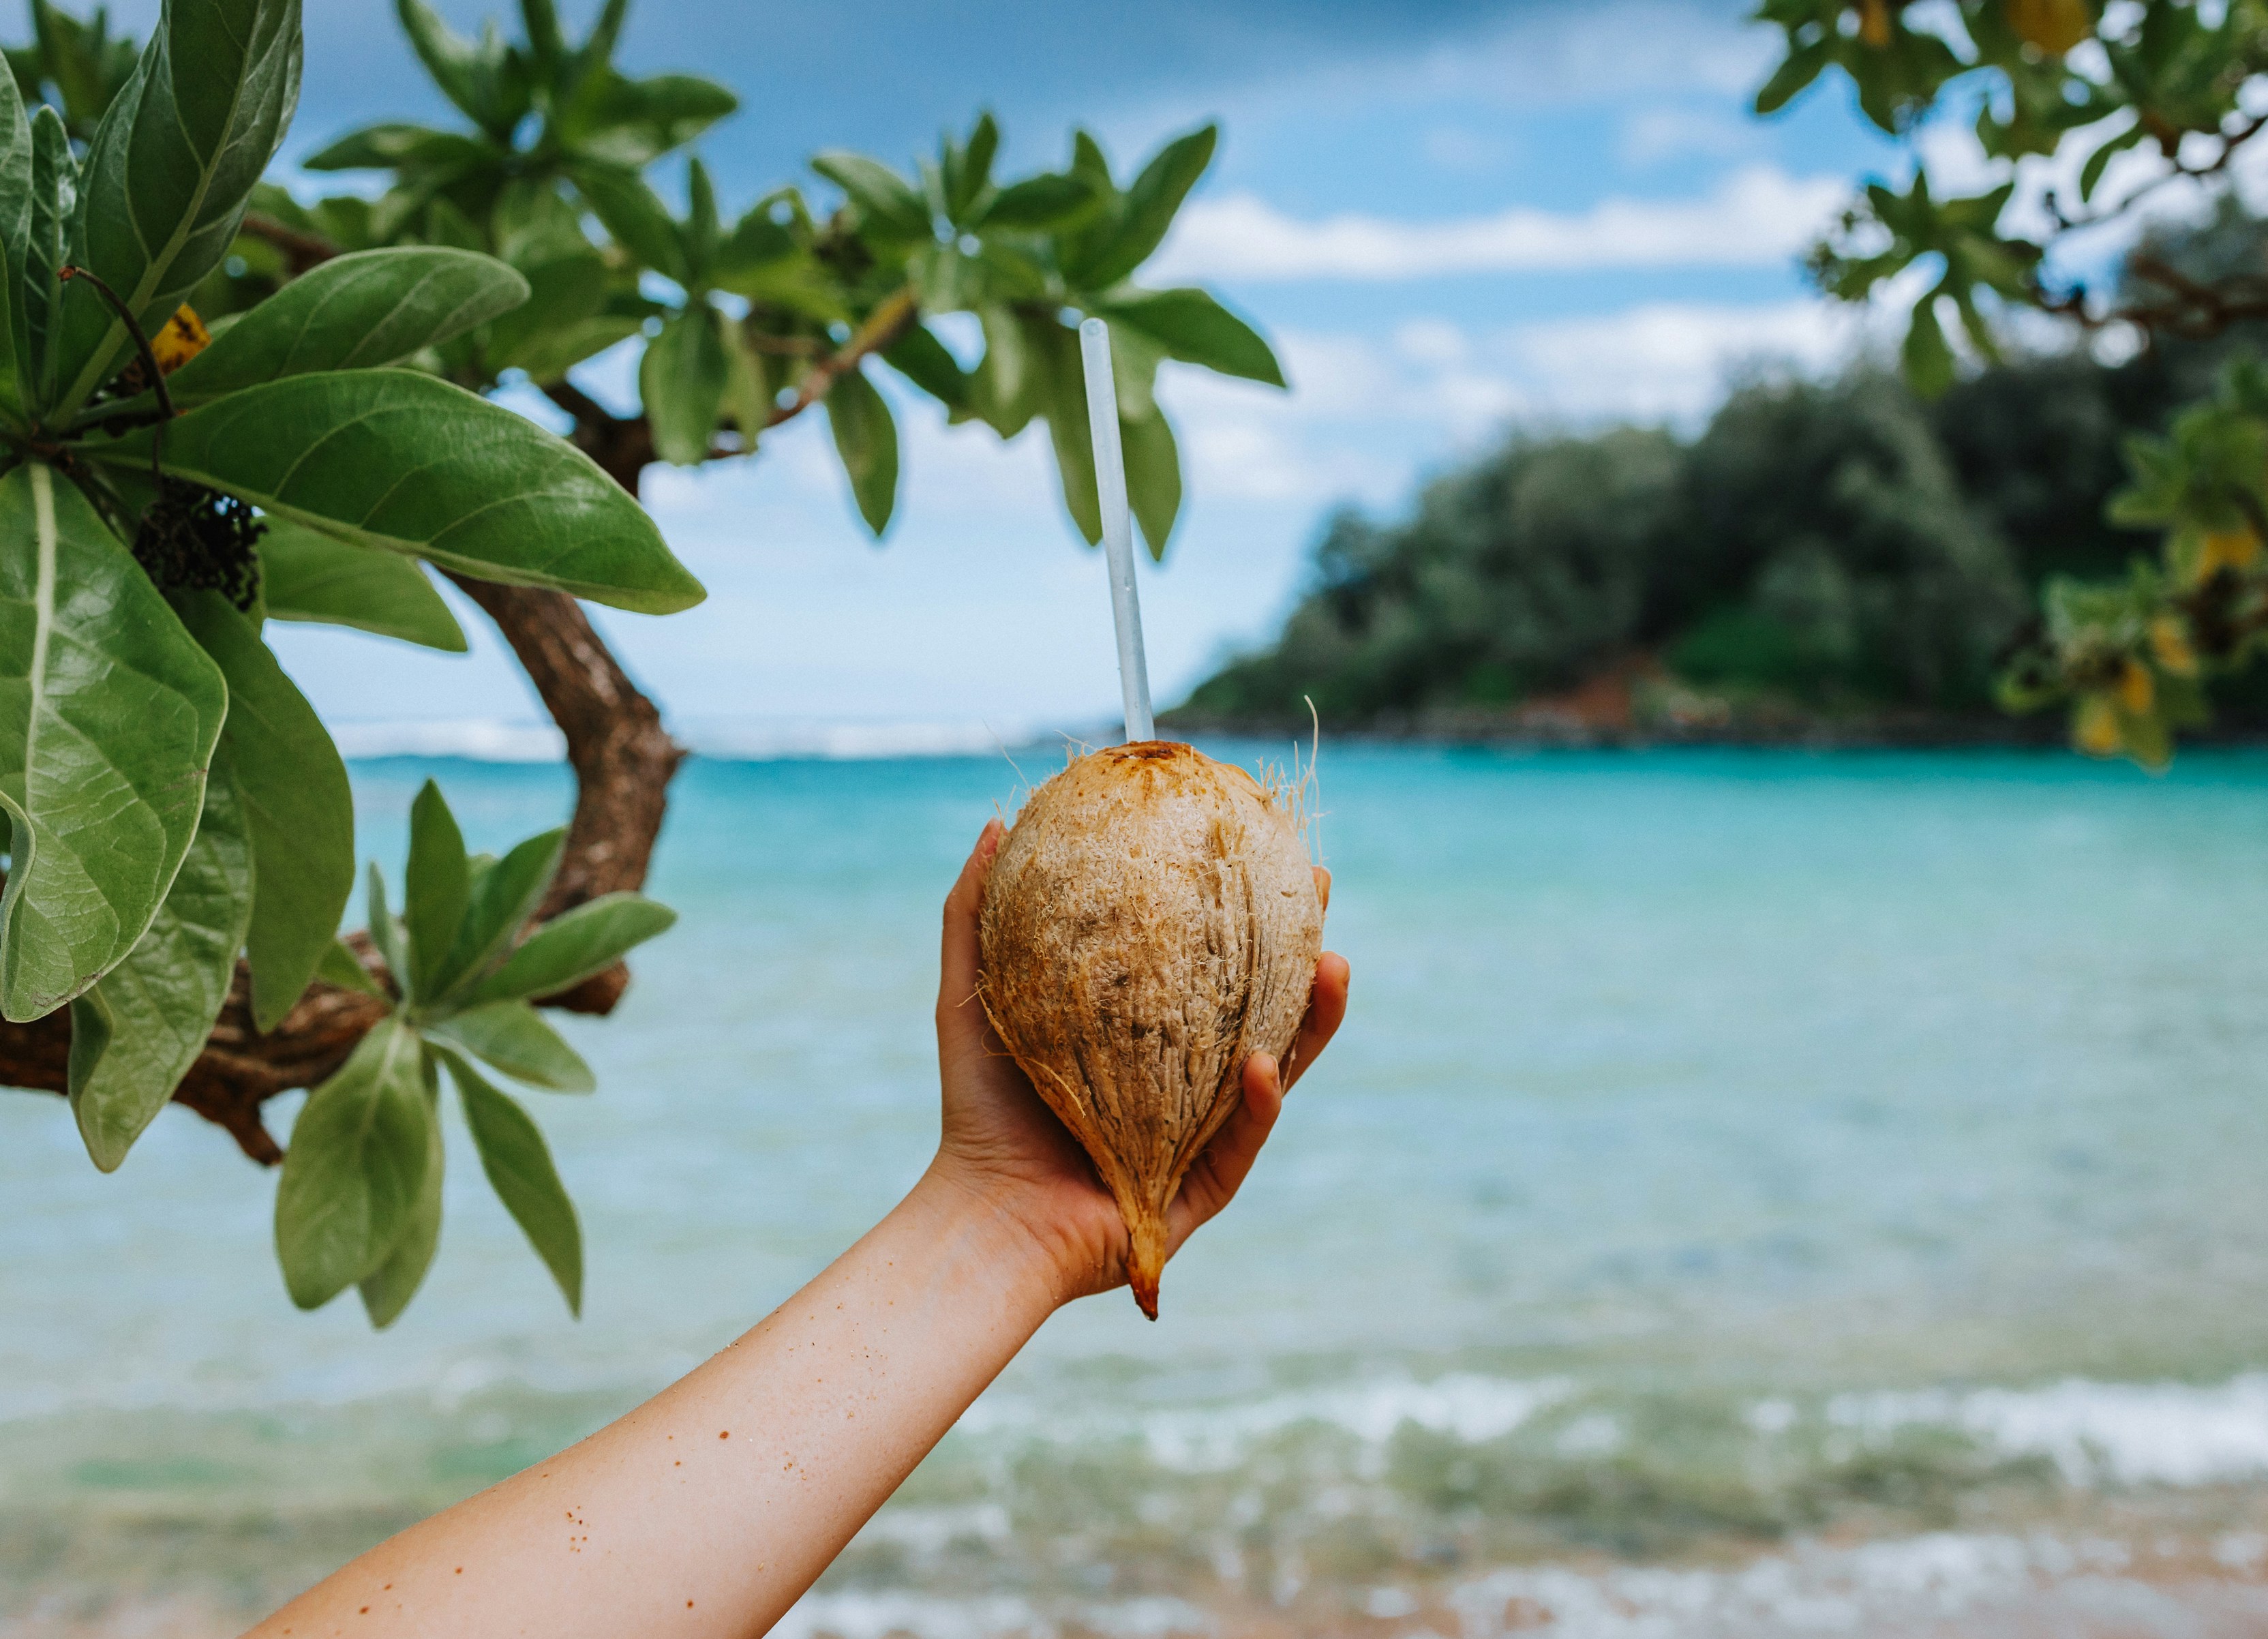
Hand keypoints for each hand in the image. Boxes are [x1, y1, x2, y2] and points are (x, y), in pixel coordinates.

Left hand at [927, 818, 1349, 1306]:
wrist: (985, 1213)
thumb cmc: (979, 1108)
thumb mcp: (973, 996)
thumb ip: (977, 915)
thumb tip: (997, 821)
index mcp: (1152, 1035)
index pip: (1213, 962)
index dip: (1247, 909)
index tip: (1267, 848)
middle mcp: (1189, 1079)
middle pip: (1266, 1003)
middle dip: (1305, 948)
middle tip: (1318, 891)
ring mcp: (1207, 1132)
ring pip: (1282, 1066)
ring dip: (1316, 1018)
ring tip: (1334, 965)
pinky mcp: (1208, 1185)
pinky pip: (1247, 1136)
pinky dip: (1259, 1099)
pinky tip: (1260, 1062)